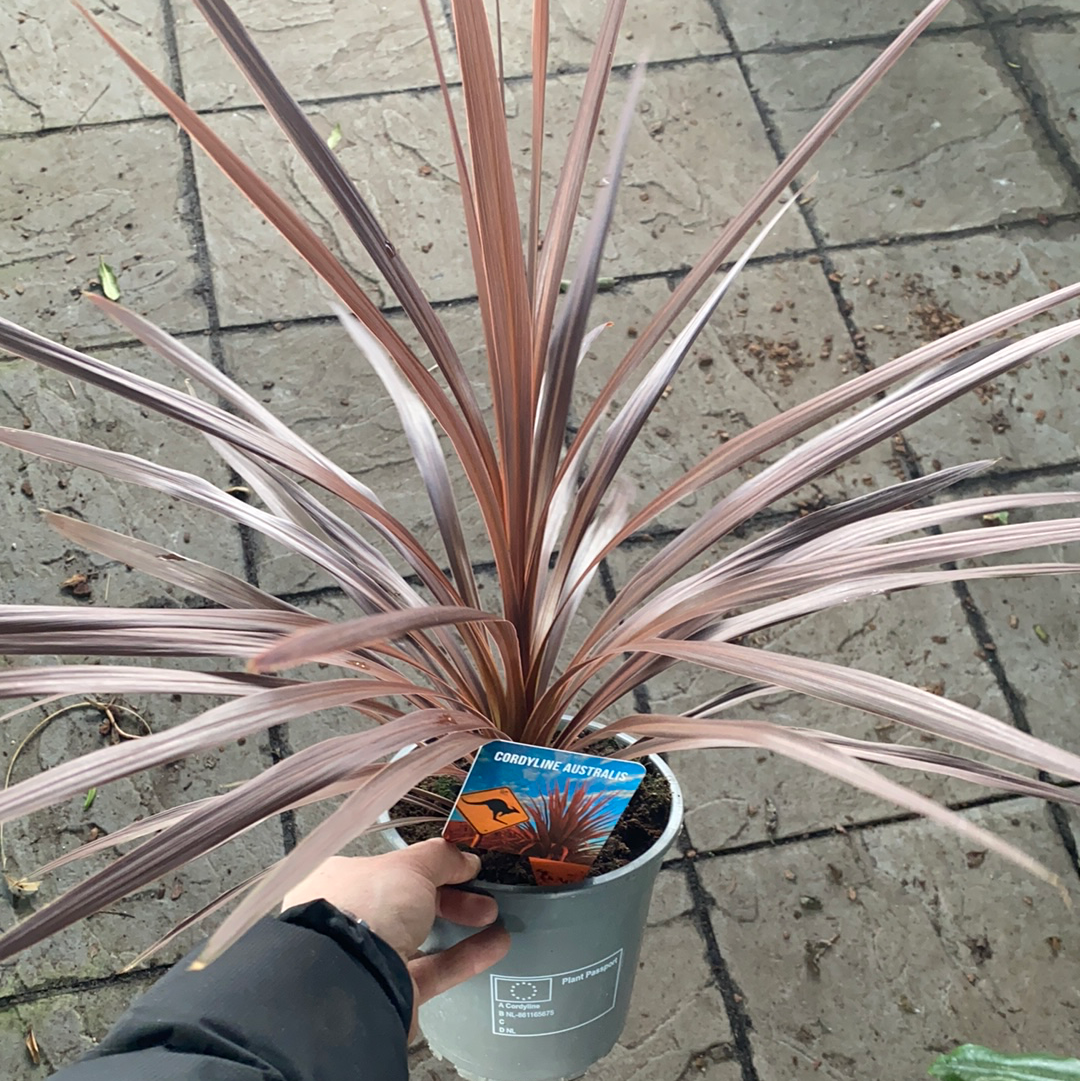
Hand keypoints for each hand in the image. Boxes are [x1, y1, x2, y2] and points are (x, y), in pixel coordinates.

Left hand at [282, 839, 509, 1034]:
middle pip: (408, 902)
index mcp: (344, 880)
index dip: (426, 865)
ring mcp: (370, 957)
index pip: (389, 868)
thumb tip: (464, 858)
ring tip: (494, 915)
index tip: (458, 865)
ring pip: (422, 936)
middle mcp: (351, 919)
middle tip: (481, 892)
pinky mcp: (392, 990)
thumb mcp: (410, 866)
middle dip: (450, 895)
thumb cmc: (368, 909)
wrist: (352, 983)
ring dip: (460, 925)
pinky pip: (433, 969)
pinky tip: (496, 944)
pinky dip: (465, 957)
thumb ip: (440, 857)